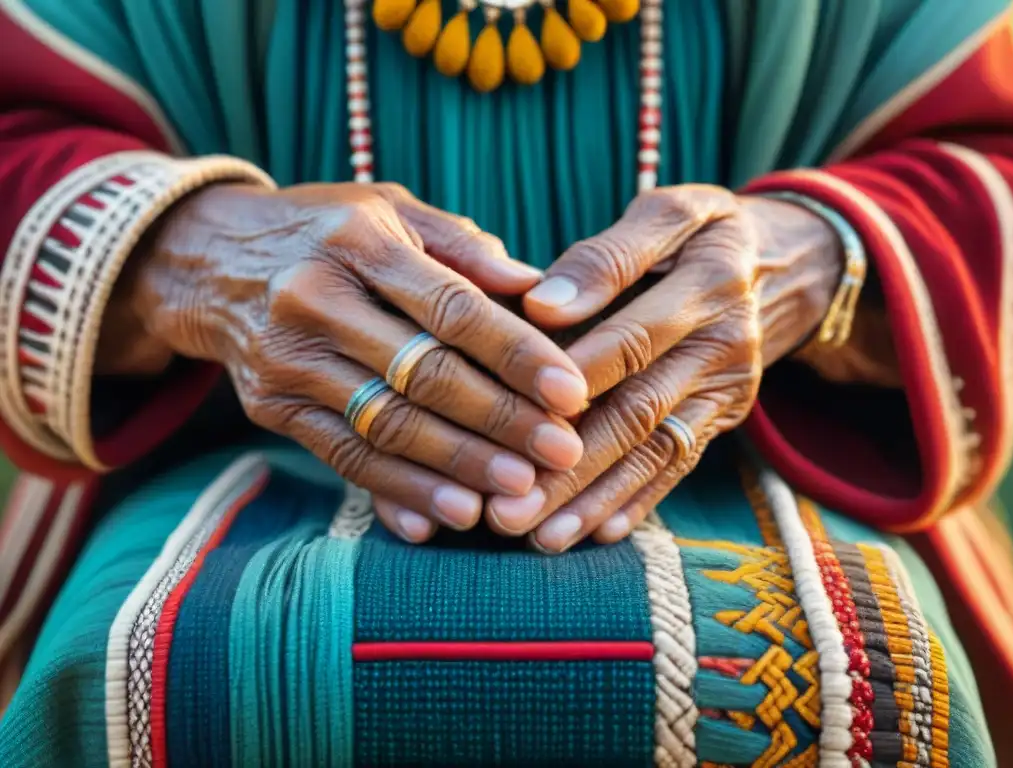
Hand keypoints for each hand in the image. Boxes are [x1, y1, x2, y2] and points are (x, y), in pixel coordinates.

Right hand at [112, 182, 588, 539]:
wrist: (207, 258)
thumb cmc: (326, 230)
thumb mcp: (389, 211)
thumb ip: (463, 246)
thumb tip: (538, 288)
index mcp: (359, 242)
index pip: (451, 307)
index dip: (515, 354)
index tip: (569, 392)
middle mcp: (316, 300)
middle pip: (423, 374)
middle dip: (500, 421)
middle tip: (561, 454)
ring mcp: (288, 361)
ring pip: (386, 425)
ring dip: (457, 466)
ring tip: (517, 494)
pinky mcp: (271, 408)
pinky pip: (342, 457)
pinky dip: (397, 492)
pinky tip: (446, 516)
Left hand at [485, 186, 843, 551]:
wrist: (776, 264)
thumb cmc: (696, 234)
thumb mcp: (668, 213)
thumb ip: (607, 255)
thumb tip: (542, 304)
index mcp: (708, 282)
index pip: (634, 334)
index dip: (577, 371)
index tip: (516, 406)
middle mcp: (723, 343)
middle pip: (637, 409)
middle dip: (570, 462)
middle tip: (507, 504)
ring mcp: (725, 390)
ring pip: (652, 450)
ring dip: (594, 496)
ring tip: (538, 537)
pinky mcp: (721, 419)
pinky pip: (677, 466)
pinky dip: (636, 501)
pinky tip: (593, 533)